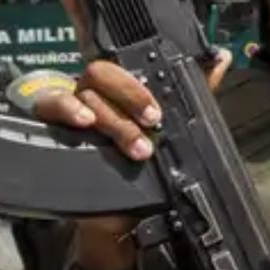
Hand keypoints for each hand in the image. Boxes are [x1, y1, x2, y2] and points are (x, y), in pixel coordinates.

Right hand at [33, 49, 230, 269]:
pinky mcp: (52, 130)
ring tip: (133, 146)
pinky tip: (82, 122)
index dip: (137, 86)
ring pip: (80, 95)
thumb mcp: (175, 126)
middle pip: (99, 75)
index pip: (121, 68)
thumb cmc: (147, 164)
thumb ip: (197, 91)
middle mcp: (93, 95)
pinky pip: (46, 108)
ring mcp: (70, 112)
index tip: (157, 113)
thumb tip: (222, 57)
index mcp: (120, 90)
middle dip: (128, 98)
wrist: (124, 212)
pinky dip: (65, 108)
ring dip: (110, 119)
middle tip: (151, 124)